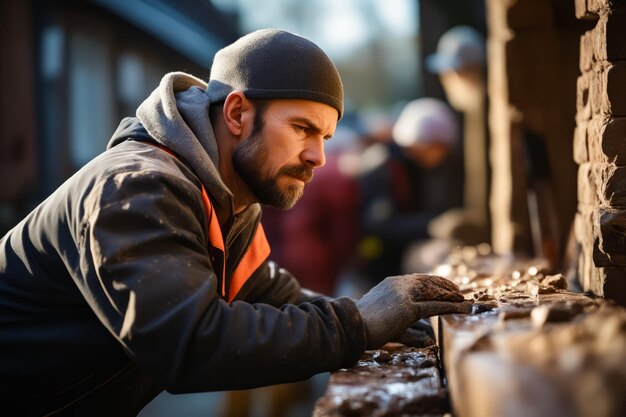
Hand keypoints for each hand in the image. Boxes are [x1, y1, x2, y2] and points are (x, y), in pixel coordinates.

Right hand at [356, 274, 470, 348]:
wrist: (352, 326)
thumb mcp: (385, 321)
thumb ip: (405, 328)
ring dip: (450, 294)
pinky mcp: (408, 307)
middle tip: (458, 290)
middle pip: (428, 281)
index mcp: (391, 283)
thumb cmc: (364, 327)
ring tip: (463, 298)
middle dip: (445, 284)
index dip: (433, 282)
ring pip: (433, 291)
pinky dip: (451, 306)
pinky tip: (462, 307)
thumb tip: (425, 340)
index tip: (445, 286)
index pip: (417, 279)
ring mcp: (403, 294)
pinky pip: (434, 306)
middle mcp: (398, 284)